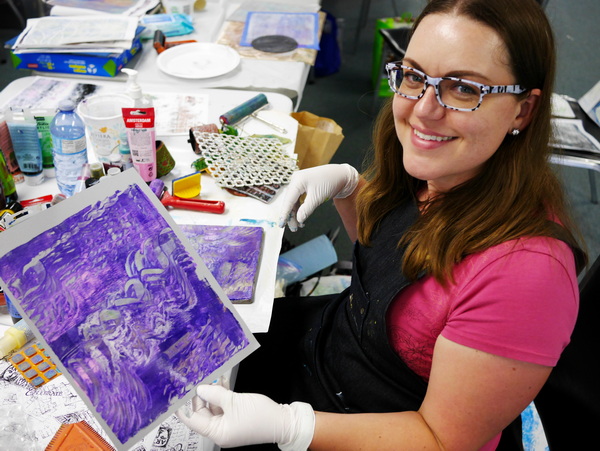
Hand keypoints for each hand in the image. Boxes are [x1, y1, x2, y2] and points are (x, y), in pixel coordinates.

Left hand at [176, 385, 314, 449]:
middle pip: (202, 412)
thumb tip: (200, 389)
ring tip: (211, 377)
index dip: (183, 407)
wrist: (283, 421)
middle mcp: (221, 430)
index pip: (193, 420)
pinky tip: (222, 381)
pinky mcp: (236, 417)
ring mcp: (229, 424)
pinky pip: (224, 405)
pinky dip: (222, 394)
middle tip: (197, 378)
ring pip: (213, 407)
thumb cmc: (260, 416)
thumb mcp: (234, 402)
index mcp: (217, 432)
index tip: (176, 394)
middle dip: (200, 395)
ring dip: (212, 392)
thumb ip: (215, 394)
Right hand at [279, 164, 359, 230]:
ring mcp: (300, 182)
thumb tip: (298, 219)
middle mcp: (296, 180)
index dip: (285, 213)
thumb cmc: (330, 183)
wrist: (341, 175)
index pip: (288, 200)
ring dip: (296, 213)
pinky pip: (299, 199)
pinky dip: (300, 208)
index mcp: (297, 181)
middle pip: (290, 201)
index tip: (281, 225)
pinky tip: (301, 218)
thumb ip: (306, 209)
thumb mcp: (317, 198)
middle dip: (291, 215)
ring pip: (294, 201)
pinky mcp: (304, 186)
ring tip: (298, 225)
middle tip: (294, 228)